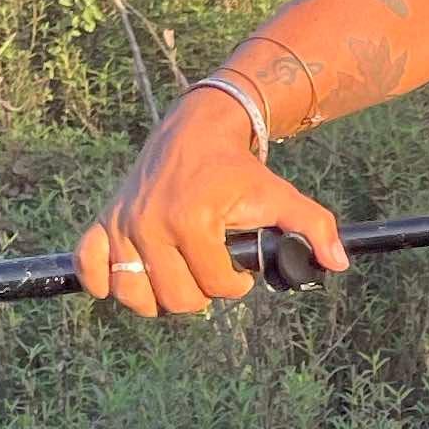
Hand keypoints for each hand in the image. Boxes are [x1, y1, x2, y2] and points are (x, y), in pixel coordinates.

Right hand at [76, 87, 351, 318]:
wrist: (196, 130)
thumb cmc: (239, 169)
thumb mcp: (278, 193)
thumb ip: (312, 226)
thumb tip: (337, 263)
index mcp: (193, 219)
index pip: (213, 287)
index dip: (234, 286)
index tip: (238, 269)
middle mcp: (151, 223)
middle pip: (174, 298)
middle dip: (199, 294)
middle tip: (208, 272)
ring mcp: (123, 223)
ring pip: (132, 294)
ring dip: (156, 297)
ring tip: (177, 276)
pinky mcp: (104, 220)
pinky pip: (91, 267)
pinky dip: (104, 280)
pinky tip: (129, 275)